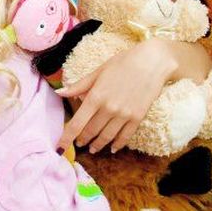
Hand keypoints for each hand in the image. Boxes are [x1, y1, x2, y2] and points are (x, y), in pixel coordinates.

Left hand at [56, 39, 177, 153]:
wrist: (152, 62)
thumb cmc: (122, 63)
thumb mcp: (97, 72)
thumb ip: (78, 86)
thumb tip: (59, 93)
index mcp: (95, 97)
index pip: (77, 123)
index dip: (67, 138)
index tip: (60, 148)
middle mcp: (109, 108)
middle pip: (91, 131)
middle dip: (82, 140)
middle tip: (79, 143)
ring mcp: (124, 114)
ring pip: (107, 136)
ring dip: (98, 145)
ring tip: (93, 148)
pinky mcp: (138, 117)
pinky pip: (125, 136)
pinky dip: (118, 144)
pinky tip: (113, 148)